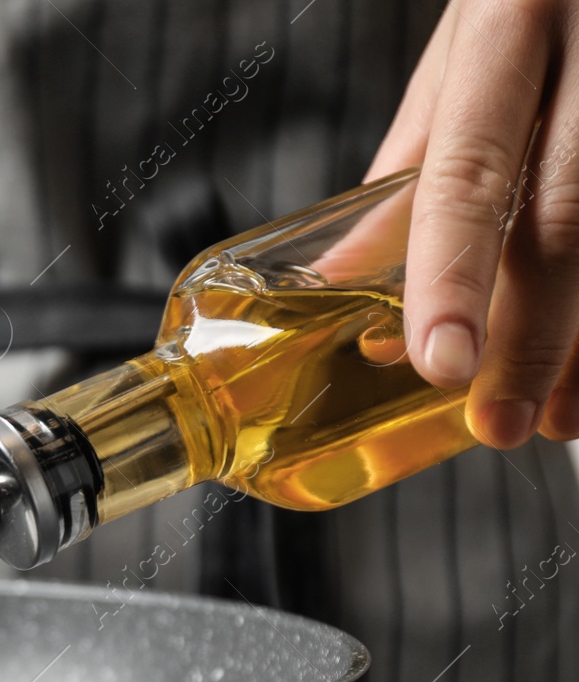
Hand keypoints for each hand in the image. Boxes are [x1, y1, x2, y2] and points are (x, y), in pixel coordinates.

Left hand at [368, 0, 578, 448]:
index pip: (471, 168)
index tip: (438, 363)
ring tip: (566, 415)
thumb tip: (344, 276)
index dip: (452, 276)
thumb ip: (417, 158)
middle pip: (568, 219)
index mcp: (513, 23)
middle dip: (534, 338)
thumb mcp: (471, 50)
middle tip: (503, 423)